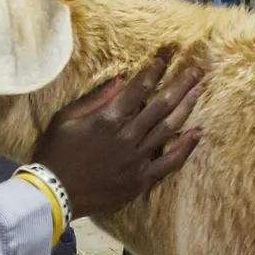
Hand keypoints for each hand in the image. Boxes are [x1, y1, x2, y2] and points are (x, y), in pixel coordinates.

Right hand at [31, 48, 203, 215]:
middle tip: (196, 71)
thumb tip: (121, 80)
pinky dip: (185, 147)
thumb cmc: (55, 152)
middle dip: (180, 85)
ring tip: (200, 91)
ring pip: (169, 129)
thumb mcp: (66, 118)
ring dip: (186, 108)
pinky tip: (197, 132)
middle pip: (161, 105)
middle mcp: (127, 136)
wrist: (54, 194)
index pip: (138, 89)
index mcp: (108, 119)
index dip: (153, 72)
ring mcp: (137, 159)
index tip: (164, 60)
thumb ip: (95, 99)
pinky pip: (169, 162)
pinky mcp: (141, 180)